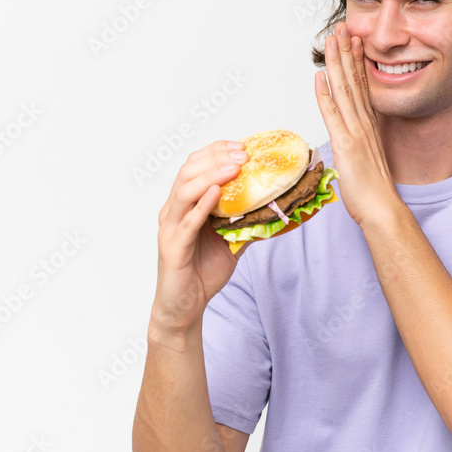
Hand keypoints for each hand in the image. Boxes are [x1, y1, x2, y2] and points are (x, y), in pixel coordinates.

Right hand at [151, 141, 249, 344]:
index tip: (242, 145)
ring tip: (233, 167)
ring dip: (211, 175)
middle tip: (243, 154)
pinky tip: (217, 194)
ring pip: (184, 191)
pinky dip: (201, 205)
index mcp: (185, 204)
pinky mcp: (172, 247)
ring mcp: (171, 228)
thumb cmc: (204, 270)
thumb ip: (249, 220)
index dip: (217, 151)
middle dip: (217, 158)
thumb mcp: (233, 239)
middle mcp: (173, 210)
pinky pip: (187, 222)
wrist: (186, 306)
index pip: (196, 166)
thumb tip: (280, 206)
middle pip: (189, 171)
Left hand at [315, 22, 400, 226]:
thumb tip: (351, 143)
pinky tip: (320, 77)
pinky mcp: (346, 144)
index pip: (362, 87)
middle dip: (346, 53)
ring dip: (337, 63)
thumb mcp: (366, 162)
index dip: (356, 63)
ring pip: (344, 90)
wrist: (383, 209)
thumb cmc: (374, 192)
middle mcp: (364, 124)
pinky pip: (333, 114)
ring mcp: (355, 132)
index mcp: (369, 127)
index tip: (353, 42)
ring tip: (332, 40)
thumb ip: (358, 146)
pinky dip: (325, 94)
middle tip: (342, 29)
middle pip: (354, 81)